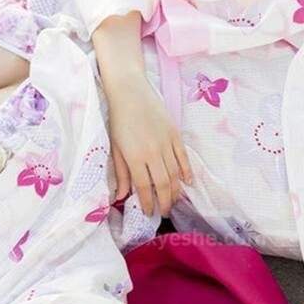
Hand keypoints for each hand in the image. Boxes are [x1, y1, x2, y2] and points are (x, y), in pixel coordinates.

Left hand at [106, 75, 193, 215]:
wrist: (129, 91)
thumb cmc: (118, 119)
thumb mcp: (115, 147)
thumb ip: (121, 173)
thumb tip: (120, 196)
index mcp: (135, 157)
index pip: (144, 188)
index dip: (147, 203)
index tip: (148, 213)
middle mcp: (152, 153)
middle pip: (163, 185)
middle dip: (165, 202)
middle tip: (165, 212)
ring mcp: (166, 143)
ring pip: (175, 174)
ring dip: (175, 191)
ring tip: (173, 201)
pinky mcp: (175, 134)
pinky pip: (184, 157)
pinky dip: (187, 171)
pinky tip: (187, 182)